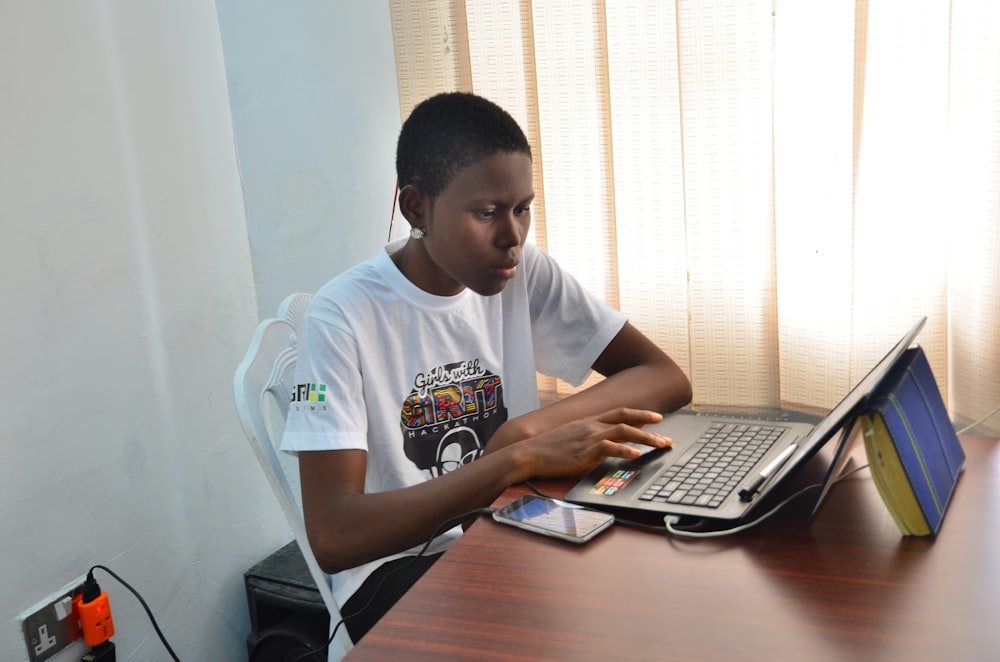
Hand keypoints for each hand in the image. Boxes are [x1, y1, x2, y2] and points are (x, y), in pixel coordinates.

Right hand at [512, 407, 670, 480]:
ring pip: (623, 432)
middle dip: (650, 425)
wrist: (528, 453)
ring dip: (646, 438)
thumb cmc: (546, 449)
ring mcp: (588, 437)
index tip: (657, 418)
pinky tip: (636, 455)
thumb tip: (601, 444)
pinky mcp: (584, 452)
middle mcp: (591, 426)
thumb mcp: (569, 438)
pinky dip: (624, 450)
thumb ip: (586, 438)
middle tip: (667, 434)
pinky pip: (608, 448)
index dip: (639, 414)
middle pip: (626, 419)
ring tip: (661, 445)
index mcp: (588, 422)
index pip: (619, 412)